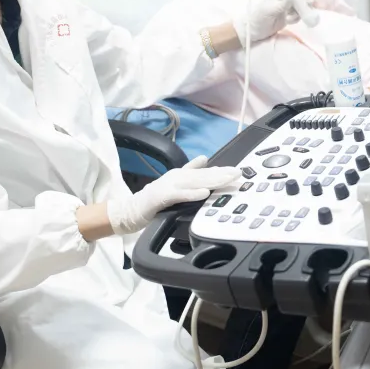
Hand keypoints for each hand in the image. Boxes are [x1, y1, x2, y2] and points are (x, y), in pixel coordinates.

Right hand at [106, 156, 239, 234]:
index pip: (204, 172)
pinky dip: (192, 193)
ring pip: (194, 182)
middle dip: (221, 174)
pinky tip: (204, 193)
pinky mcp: (162, 196)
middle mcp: (177, 177)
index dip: (221, 171)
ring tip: (226, 180)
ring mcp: (169, 186)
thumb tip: (204, 159)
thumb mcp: (175, 184)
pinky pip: (179, 195)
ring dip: (211, 181)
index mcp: (181, 175)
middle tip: (238, 173)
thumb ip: (189, 171)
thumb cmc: (154, 200)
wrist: (131, 209)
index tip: (237, 171)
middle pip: (203, 175)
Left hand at [233, 0, 297, 43]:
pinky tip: (290, 21)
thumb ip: (282, 4)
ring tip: (302, 14)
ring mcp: (286, 9)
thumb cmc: (258, 17)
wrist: (254, 31)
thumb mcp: (270, 10)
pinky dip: (297, 18)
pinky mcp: (287, 18)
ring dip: (303, 9)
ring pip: (299, 6)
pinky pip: (297, 16)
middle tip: (310, 2)